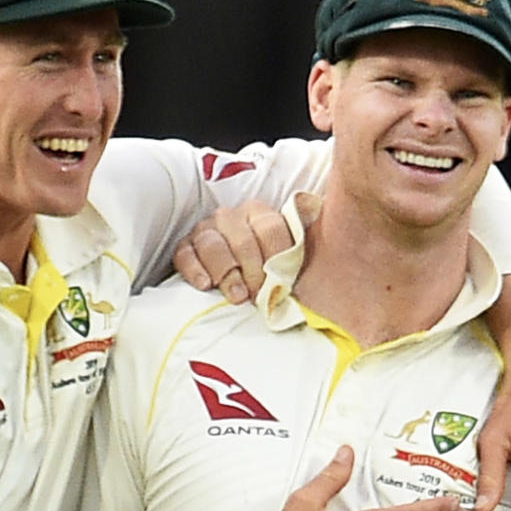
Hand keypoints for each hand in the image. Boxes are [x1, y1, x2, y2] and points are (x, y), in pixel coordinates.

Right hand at [174, 199, 292, 303]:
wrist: (233, 274)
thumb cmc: (264, 270)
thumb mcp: (286, 260)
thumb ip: (298, 258)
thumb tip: (326, 271)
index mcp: (260, 214)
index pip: (271, 228)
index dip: (276, 258)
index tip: (278, 283)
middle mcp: (232, 216)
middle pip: (242, 239)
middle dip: (252, 270)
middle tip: (257, 295)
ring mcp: (206, 229)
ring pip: (213, 244)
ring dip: (226, 272)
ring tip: (236, 296)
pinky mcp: (184, 245)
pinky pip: (186, 254)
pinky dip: (195, 270)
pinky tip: (205, 285)